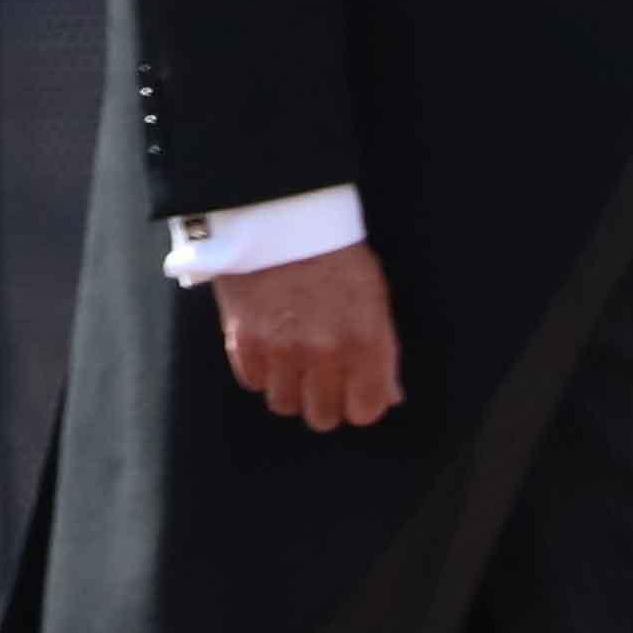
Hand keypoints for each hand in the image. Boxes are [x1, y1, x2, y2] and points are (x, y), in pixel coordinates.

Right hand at [211, 243, 405, 431]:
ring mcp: (281, 349)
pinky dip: (261, 371)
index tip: (353, 392)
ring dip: (290, 388)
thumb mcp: (373, 296)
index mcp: (365, 341)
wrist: (278, 216)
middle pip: (323, 416)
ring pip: (284, 404)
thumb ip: (381, 350)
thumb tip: (388, 395)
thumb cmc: (334, 254)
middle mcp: (325, 352)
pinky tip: (268, 346)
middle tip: (320, 380)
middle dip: (324, 402)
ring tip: (292, 362)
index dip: (360, 404)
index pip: (365, 411)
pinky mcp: (243, 341)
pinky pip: (253, 382)